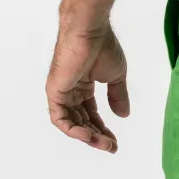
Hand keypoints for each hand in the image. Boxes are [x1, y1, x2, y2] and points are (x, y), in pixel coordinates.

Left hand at [46, 21, 129, 151]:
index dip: (103, 128)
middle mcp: (70, 91)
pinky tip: (88, 136)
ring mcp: (61, 92)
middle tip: (111, 147)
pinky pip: (60, 119)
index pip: (90, 114)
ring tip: (104, 145)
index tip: (115, 141)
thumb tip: (124, 115)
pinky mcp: (55, 92)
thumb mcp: (116, 77)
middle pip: (82, 121)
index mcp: (83, 86)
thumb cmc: (103, 46)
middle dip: (97, 136)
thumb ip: (118, 96)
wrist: (90, 31)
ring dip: (88, 137)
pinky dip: (73, 130)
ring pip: (71, 123)